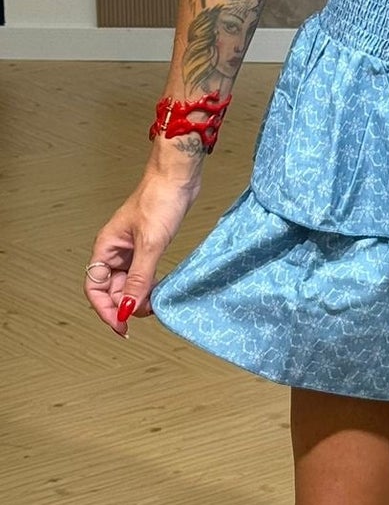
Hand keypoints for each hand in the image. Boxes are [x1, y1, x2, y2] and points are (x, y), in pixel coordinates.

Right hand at [83, 170, 201, 336]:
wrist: (177, 178)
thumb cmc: (159, 200)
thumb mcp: (151, 244)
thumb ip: (139, 279)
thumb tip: (127, 308)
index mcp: (106, 248)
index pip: (94, 288)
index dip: (105, 310)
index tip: (121, 326)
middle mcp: (114, 251)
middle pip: (111, 290)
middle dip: (125, 305)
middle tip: (147, 314)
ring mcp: (130, 250)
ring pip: (127, 284)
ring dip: (138, 298)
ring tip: (155, 305)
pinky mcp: (147, 247)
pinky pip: (142, 275)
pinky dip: (149, 286)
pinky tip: (160, 291)